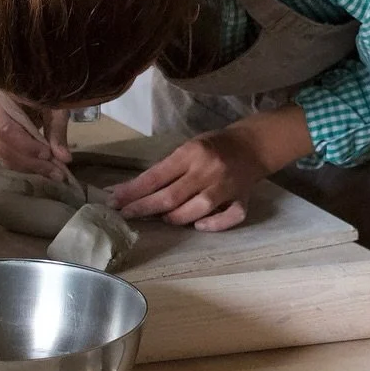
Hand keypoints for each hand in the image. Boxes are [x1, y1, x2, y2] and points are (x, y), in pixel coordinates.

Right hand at [0, 91, 71, 180]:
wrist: (32, 77)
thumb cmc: (45, 88)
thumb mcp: (54, 106)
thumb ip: (57, 131)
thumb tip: (65, 159)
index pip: (5, 129)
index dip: (26, 146)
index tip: (48, 155)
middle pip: (3, 146)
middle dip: (31, 163)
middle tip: (57, 173)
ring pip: (2, 154)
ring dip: (29, 167)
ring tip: (53, 172)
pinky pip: (4, 154)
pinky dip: (24, 163)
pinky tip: (42, 167)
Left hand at [108, 126, 264, 230]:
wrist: (253, 145)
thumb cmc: (214, 145)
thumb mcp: (189, 147)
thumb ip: (168, 168)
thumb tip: (134, 190)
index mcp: (192, 153)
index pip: (157, 176)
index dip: (133, 192)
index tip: (115, 201)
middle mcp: (209, 170)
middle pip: (171, 197)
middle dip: (144, 208)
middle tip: (127, 215)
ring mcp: (227, 187)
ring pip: (196, 210)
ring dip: (174, 218)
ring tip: (163, 218)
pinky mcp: (243, 200)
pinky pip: (229, 218)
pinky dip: (213, 225)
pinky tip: (199, 225)